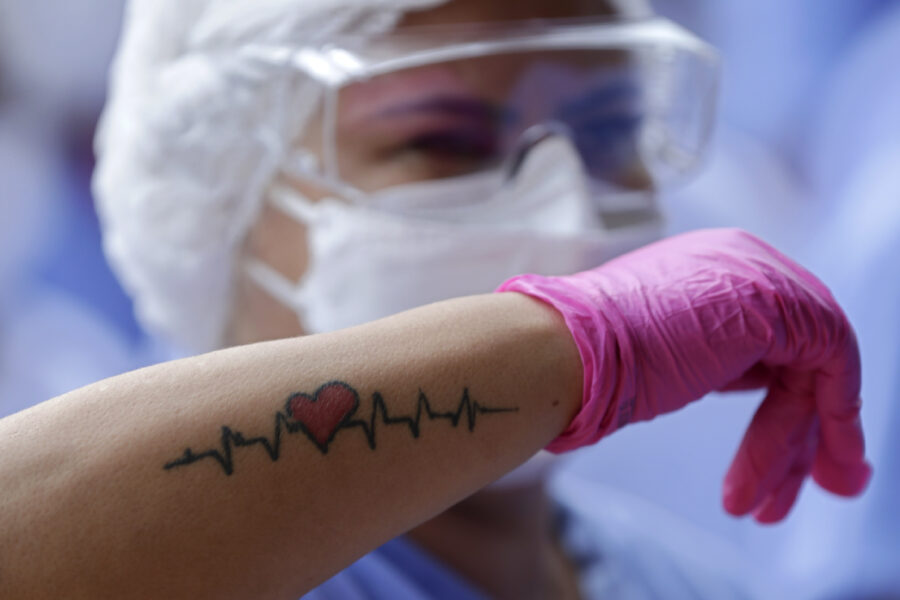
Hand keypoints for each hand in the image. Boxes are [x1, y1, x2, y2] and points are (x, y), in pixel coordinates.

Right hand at [497, 228, 870, 522]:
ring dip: (797, 448)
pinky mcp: (775, 305)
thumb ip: (704, 356)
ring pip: (815, 372)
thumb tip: (732, 384)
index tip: (773, 463)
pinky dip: (829, 425)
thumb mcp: (658, 356)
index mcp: (709, 266)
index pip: (771, 339)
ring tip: (770, 510)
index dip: (778, 404)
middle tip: (792, 495)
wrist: (559, 352)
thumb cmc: (583, 362)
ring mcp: (760, 276)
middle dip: (801, 432)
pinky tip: (788, 475)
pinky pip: (834, 368)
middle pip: (798, 356)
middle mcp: (741, 260)